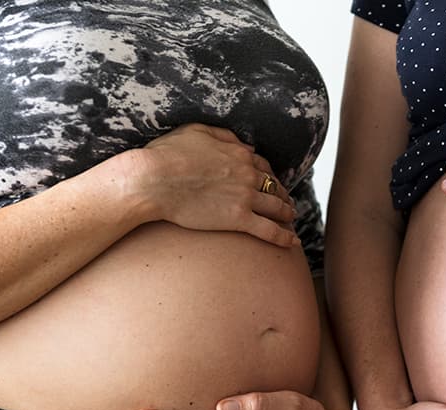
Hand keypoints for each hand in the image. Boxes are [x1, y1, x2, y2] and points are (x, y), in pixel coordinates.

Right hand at [108, 123, 299, 246]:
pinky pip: (269, 230)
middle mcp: (248, 174)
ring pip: (277, 207)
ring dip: (287, 213)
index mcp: (238, 154)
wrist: (153, 180)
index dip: (269, 175)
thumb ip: (224, 136)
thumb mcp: (196, 131)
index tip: (271, 182)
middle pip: (274, 186)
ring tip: (291, 219)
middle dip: (283, 194)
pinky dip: (284, 236)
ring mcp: (245, 197)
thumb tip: (245, 146)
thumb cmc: (166, 154)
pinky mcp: (238, 219)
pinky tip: (292, 242)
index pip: (262, 165)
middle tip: (287, 203)